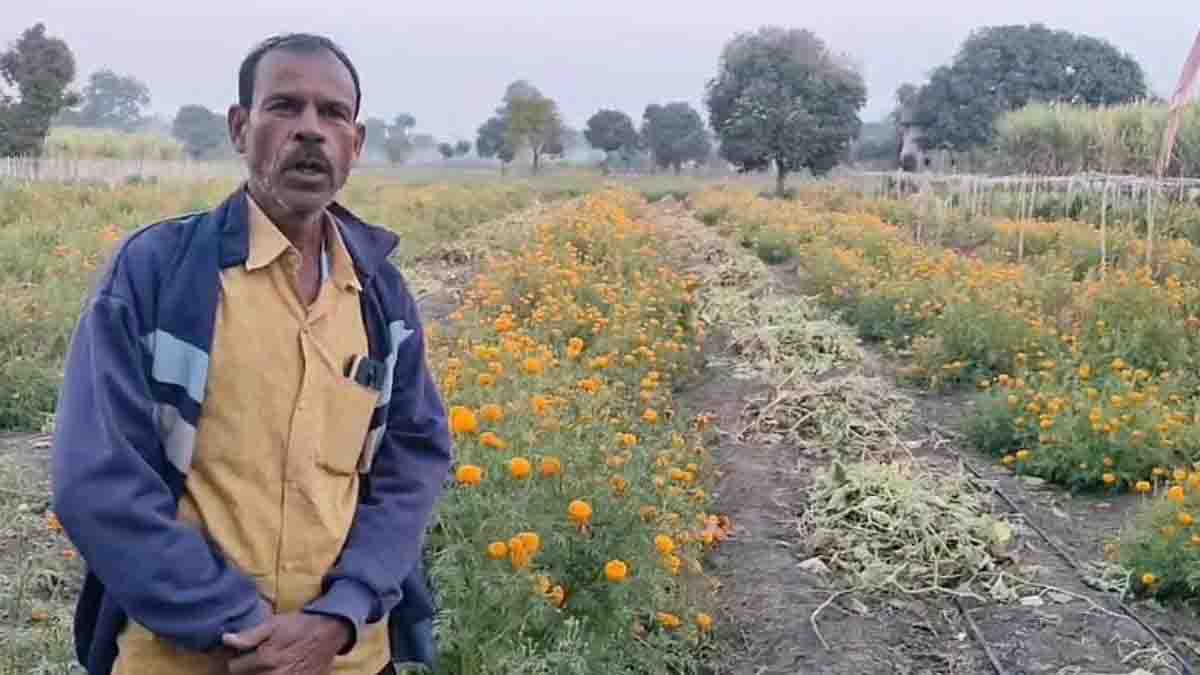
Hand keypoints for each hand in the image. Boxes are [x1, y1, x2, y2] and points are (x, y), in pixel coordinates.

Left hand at [222, 612, 351, 673]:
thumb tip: (226, 639)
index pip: (234, 668)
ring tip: (266, 665)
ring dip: (259, 674)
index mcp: (266, 658)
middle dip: (246, 670)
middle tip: (255, 661)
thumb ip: (249, 635)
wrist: (328, 632)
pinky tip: (277, 669)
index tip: (242, 654)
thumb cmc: (298, 625)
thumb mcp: (274, 623)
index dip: (236, 659)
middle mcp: (275, 674)